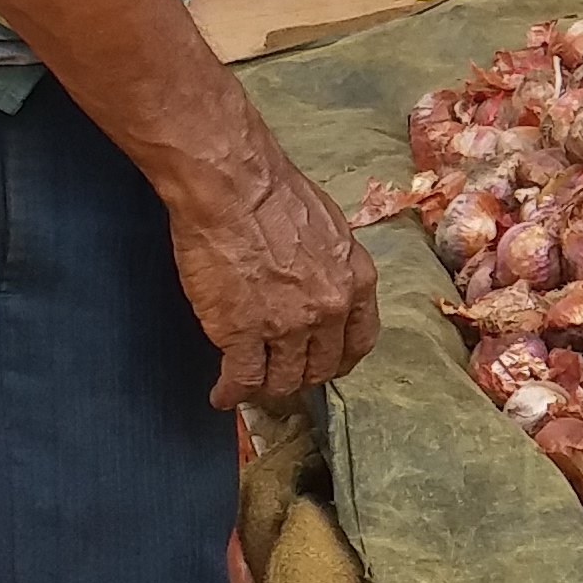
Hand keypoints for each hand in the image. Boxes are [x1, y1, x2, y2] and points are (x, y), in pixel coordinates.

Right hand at [169, 144, 381, 414]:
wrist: (233, 186)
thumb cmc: (273, 194)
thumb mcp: (329, 229)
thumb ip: (332, 266)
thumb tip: (321, 281)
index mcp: (356, 281)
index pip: (359, 341)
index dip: (339, 359)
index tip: (325, 365)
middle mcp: (330, 309)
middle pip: (321, 367)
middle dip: (301, 376)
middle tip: (282, 376)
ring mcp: (287, 325)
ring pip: (282, 379)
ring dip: (266, 387)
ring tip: (250, 386)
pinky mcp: (242, 333)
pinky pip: (242, 378)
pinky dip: (231, 392)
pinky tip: (223, 395)